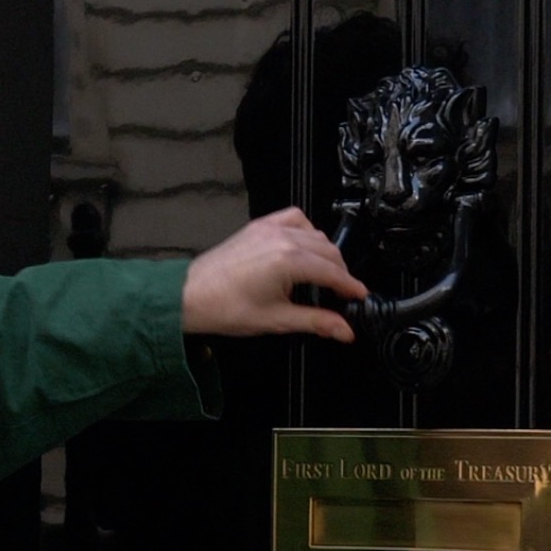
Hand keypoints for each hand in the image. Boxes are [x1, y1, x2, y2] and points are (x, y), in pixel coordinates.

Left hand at [181, 208, 366, 341]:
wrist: (189, 296)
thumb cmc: (226, 308)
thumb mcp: (277, 320)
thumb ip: (316, 321)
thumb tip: (346, 331)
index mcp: (289, 260)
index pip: (333, 272)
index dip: (350, 286)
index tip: (361, 297)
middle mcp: (283, 238)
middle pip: (328, 251)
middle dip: (340, 272)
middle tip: (342, 293)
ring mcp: (269, 228)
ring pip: (314, 234)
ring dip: (325, 253)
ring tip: (324, 276)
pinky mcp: (258, 227)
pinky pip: (293, 219)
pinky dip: (306, 231)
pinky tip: (304, 248)